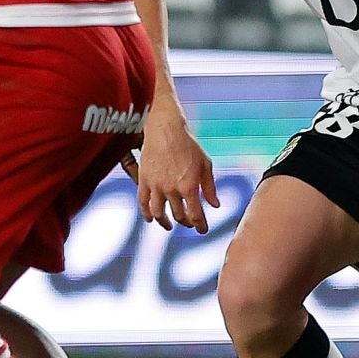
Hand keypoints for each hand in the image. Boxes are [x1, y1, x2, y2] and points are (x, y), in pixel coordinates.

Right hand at [122, 110, 219, 231]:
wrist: (165, 128)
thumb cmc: (188, 144)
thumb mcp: (205, 164)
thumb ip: (210, 187)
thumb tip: (215, 205)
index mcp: (190, 186)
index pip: (196, 215)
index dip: (200, 226)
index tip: (202, 230)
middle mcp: (172, 189)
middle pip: (179, 216)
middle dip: (186, 222)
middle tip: (189, 223)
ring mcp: (156, 185)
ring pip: (159, 213)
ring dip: (165, 222)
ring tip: (169, 225)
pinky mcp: (144, 180)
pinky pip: (143, 202)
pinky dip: (146, 213)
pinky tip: (150, 218)